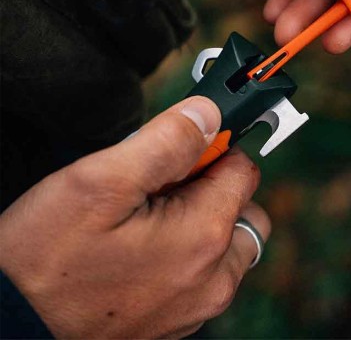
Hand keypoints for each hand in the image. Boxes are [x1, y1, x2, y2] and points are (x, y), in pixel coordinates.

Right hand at [0, 97, 269, 338]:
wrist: (11, 328)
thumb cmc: (46, 261)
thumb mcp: (102, 182)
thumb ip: (166, 142)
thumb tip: (209, 115)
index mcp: (204, 237)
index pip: (244, 170)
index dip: (213, 150)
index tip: (180, 149)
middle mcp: (213, 279)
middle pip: (243, 208)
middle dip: (213, 186)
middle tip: (160, 185)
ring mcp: (197, 306)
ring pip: (227, 242)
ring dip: (202, 218)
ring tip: (148, 216)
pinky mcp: (178, 319)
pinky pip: (204, 272)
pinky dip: (187, 250)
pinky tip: (141, 247)